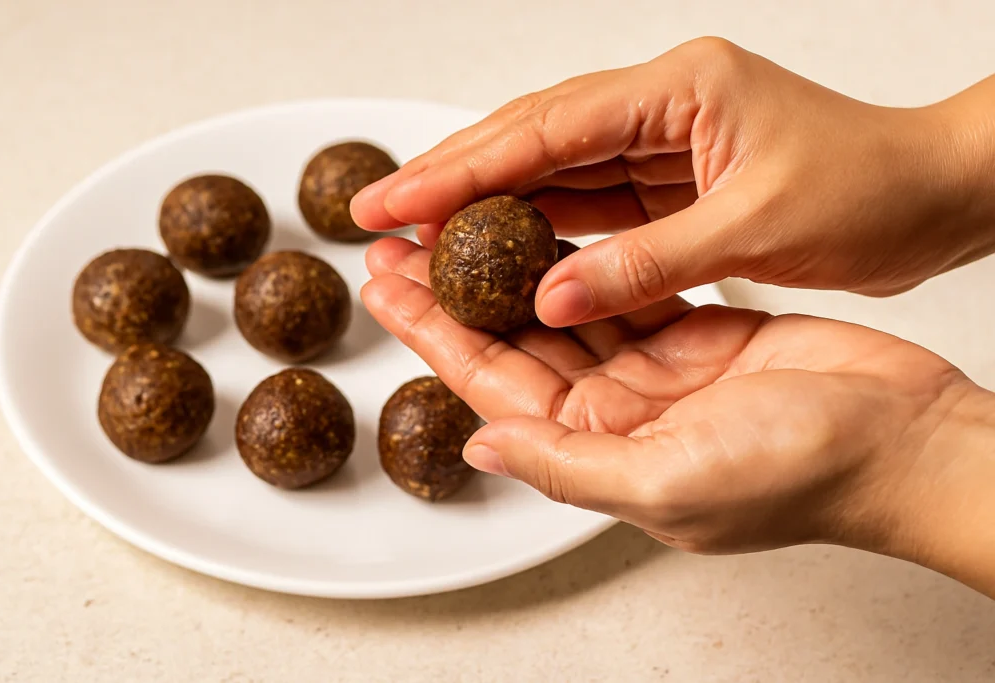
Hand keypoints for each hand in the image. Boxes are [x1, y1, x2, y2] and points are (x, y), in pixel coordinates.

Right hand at [352, 37, 994, 326]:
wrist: (935, 197)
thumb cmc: (871, 189)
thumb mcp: (755, 227)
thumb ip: (645, 262)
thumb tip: (551, 298)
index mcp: (679, 90)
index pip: (544, 126)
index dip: (460, 166)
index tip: (394, 199)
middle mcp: (661, 108)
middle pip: (532, 140)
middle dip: (451, 179)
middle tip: (377, 215)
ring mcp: (663, 146)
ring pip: (553, 174)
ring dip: (486, 208)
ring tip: (419, 240)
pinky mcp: (672, 185)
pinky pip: (590, 206)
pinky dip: (541, 231)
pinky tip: (496, 253)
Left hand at [362, 237, 994, 595]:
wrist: (906, 438)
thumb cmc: (806, 474)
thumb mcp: (671, 480)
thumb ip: (570, 467)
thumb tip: (480, 449)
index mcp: (599, 451)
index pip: (492, 383)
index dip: (433, 332)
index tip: (387, 285)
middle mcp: (616, 413)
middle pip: (514, 340)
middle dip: (456, 290)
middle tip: (403, 240)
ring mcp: (654, 371)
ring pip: (561, 307)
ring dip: (509, 267)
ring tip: (458, 222)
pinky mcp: (694, 333)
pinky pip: (621, 286)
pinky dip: (581, 256)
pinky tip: (543, 225)